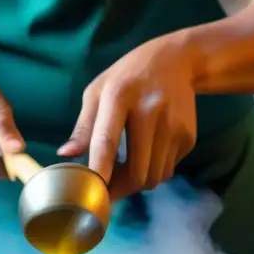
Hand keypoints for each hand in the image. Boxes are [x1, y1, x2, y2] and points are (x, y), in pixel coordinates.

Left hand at [59, 34, 197, 200]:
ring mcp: (173, 125)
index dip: (99, 170)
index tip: (92, 193)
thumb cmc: (128, 77)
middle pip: (136, 172)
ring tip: (126, 167)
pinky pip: (168, 170)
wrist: (177, 61)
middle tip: (108, 187)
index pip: (107, 140)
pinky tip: (147, 153)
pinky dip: (154, 171)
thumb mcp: (98, 91)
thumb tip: (65, 154)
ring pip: (154, 178)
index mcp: (119, 95)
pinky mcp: (188, 136)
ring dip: (137, 182)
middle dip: (120, 188)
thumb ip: (83, 126)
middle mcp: (151, 110)